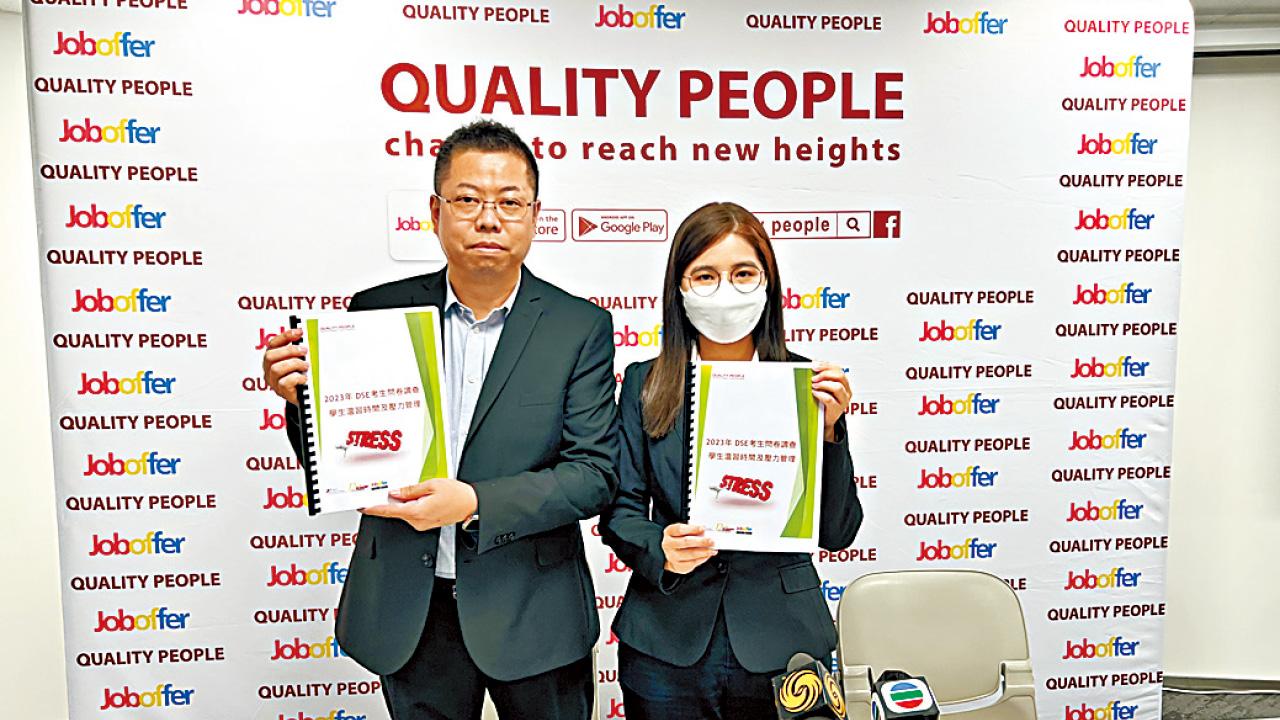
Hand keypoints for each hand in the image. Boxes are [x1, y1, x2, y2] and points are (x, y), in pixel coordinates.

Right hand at [261, 328, 308, 404]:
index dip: (285, 336)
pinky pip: (285, 382)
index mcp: (273, 360)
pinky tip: (304, 378)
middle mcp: (270, 370)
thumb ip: (300, 352)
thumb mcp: (300, 361)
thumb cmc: (302, 377)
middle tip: (304, 350)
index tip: (299, 332)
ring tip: (305, 366)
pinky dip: (297, 378)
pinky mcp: (282, 392)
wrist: (307, 397)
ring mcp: (274, 382)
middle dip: (289, 350)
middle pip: (270, 356)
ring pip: (276, 369)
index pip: (273, 344)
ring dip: (293, 364)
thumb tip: (307, 340)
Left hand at [360, 479, 477, 531]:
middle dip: (392, 499)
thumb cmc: (457, 495)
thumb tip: (396, 492)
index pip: (389, 511)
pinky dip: (412, 505)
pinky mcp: (426, 523)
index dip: (374, 508)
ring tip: (419, 490)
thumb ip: (411, 489)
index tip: (363, 506)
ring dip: (405, 501)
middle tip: (392, 488)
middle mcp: (418, 521)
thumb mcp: (432, 485)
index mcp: (417, 512)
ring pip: (405, 511)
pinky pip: (413, 513)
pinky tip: (421, 496)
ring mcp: (422, 524)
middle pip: (396, 510)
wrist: (472, 505)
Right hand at [661, 524, 715, 574]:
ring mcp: (672, 556)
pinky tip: (707, 555)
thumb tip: (705, 532)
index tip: (703, 528)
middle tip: (711, 541)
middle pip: (686, 542)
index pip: (680, 529)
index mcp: (669, 532)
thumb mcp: (684, 531)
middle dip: (700, 541)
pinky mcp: (678, 566)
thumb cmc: (679, 539)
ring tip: (712, 550)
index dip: (692, 529)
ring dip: (703, 552)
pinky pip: (692, 563)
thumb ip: (693, 530)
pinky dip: (702, 559)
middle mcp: (668, 544)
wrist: (672, 554)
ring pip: (690, 554)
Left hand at [812, 362, 851, 441]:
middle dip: (825, 373)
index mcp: (844, 384)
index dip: (826, 365)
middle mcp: (846, 391)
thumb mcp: (824, 388)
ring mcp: (843, 400)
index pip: (839, 369)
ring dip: (824, 383)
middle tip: (814, 376)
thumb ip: (822, 377)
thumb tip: (814, 364)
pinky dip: (820, 394)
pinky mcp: (837, 409)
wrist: (824, 420)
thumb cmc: (824, 403)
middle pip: (840, 376)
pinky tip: (814, 392)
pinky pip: (829, 399)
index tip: (815, 365)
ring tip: (814, 385)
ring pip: (838, 387)